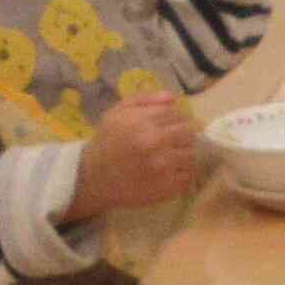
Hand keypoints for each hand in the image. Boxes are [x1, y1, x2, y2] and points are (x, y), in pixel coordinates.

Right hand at [71, 90, 200, 215]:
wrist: (93, 177)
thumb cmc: (106, 142)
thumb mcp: (116, 112)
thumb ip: (144, 100)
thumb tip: (173, 98)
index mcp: (144, 121)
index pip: (177, 114)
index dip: (174, 119)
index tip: (168, 126)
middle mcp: (156, 142)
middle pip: (188, 133)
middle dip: (182, 135)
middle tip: (172, 141)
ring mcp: (164, 166)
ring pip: (191, 154)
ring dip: (184, 154)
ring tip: (170, 157)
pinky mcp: (168, 186)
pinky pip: (188, 175)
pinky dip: (181, 173)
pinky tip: (168, 172)